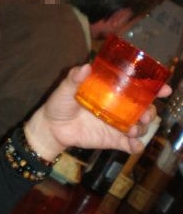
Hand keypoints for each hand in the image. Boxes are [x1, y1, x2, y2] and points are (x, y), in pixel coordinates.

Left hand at [24, 64, 171, 161]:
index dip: (154, 87)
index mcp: (112, 91)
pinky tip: (133, 145)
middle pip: (144, 108)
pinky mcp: (112, 140)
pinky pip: (130, 145)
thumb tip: (85, 67)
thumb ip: (74, 78)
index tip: (163, 88)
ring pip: (140, 126)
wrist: (51, 128)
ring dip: (143, 128)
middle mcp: (119, 107)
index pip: (137, 87)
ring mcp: (117, 124)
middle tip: (146, 114)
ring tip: (133, 129)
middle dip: (151, 111)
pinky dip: (135, 146)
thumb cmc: (59, 103)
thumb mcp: (65, 88)